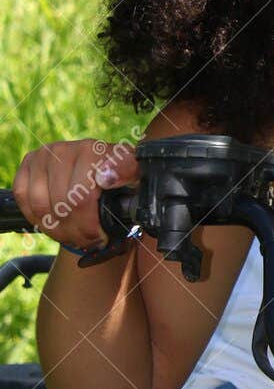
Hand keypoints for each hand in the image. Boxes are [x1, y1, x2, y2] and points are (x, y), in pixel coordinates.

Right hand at [12, 139, 139, 253]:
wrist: (98, 173)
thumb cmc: (118, 179)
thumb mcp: (133, 178)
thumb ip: (126, 172)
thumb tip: (105, 177)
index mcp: (95, 150)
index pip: (82, 198)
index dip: (90, 225)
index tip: (100, 235)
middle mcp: (67, 148)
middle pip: (63, 205)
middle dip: (77, 231)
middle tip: (88, 240)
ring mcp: (45, 155)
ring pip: (41, 205)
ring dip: (57, 229)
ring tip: (73, 234)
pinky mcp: (29, 163)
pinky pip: (24, 198)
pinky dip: (37, 217)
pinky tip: (54, 223)